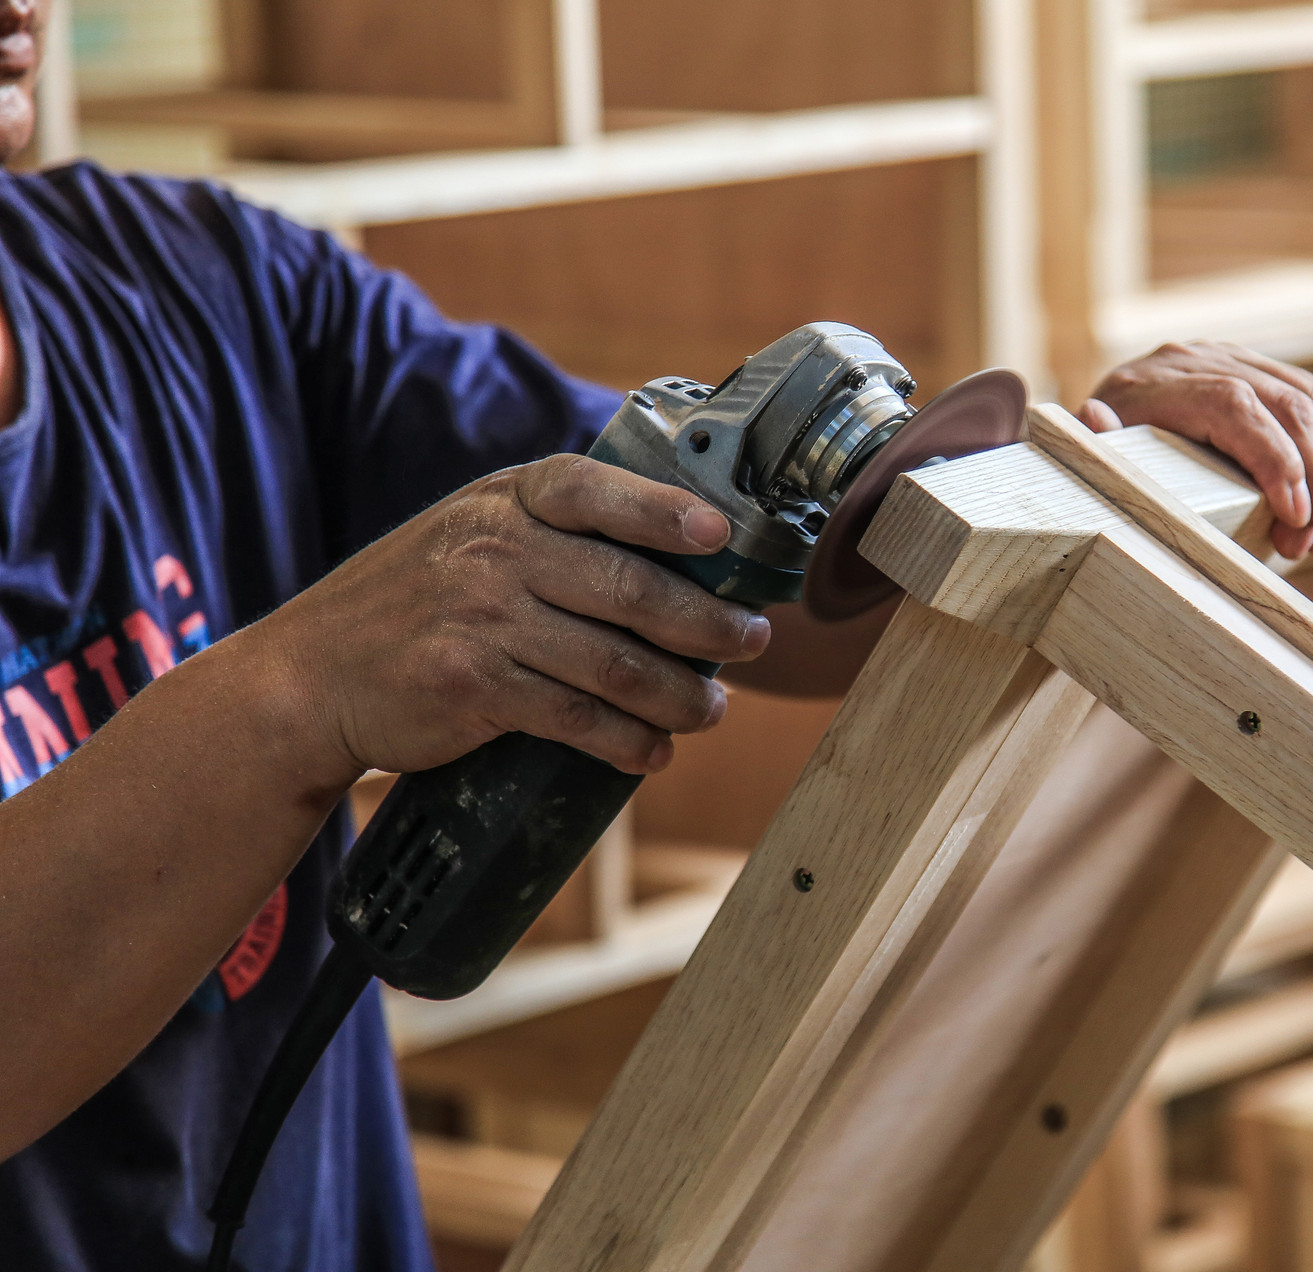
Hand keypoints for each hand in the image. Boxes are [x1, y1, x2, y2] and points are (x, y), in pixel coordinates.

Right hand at [246, 454, 768, 781]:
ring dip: (681, 695)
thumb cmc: (415, 603)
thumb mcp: (472, 535)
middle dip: (708, 624)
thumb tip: (684, 560)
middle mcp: (495, 551)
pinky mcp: (471, 688)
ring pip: (616, 665)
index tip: (723, 535)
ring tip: (711, 709)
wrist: (308, 679)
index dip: (666, 512)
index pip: (597, 491)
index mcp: (505, 501)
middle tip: (751, 642)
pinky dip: (627, 741)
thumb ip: (556, 535)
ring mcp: (481, 620)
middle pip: (631, 590)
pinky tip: (653, 751)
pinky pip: (575, 719)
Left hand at [1079, 341, 1312, 558]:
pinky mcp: (1258, 372)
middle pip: (1286, 405)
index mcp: (1154, 383)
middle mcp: (1197, 359)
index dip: (1276, 459)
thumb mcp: (1079, 458)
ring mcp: (1232, 359)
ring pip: (1312, 402)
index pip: (1235, 407)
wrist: (1093, 420)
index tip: (1296, 515)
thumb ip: (1091, 444)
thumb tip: (1096, 416)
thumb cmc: (1087, 459)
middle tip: (1309, 539)